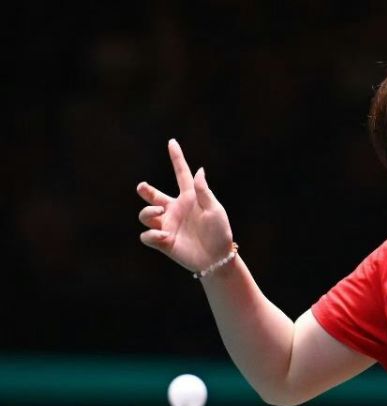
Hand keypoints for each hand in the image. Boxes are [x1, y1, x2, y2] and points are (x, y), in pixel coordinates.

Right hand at [137, 139, 233, 272]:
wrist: (217, 259)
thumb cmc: (220, 233)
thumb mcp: (215, 210)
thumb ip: (204, 191)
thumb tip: (199, 169)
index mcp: (190, 198)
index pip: (181, 174)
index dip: (177, 158)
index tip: (172, 142)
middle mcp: (175, 209)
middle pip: (153, 195)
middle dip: (145, 190)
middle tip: (144, 188)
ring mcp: (167, 225)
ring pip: (145, 214)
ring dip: (148, 211)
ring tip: (159, 212)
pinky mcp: (163, 241)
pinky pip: (147, 235)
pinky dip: (152, 234)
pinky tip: (165, 237)